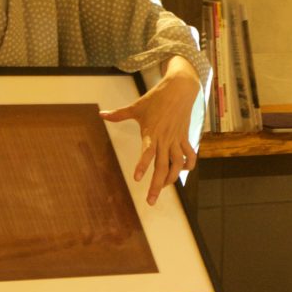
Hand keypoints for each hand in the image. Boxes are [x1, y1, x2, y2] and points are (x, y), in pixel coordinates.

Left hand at [100, 56, 200, 204]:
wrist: (180, 89)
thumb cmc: (156, 98)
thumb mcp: (136, 106)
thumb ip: (119, 114)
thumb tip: (101, 114)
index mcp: (152, 132)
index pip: (147, 152)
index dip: (143, 165)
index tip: (137, 179)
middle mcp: (165, 139)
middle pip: (163, 166)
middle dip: (157, 186)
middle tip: (150, 202)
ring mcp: (176, 139)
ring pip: (177, 164)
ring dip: (172, 179)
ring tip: (164, 188)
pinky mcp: (185, 137)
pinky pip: (189, 155)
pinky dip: (188, 165)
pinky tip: (182, 172)